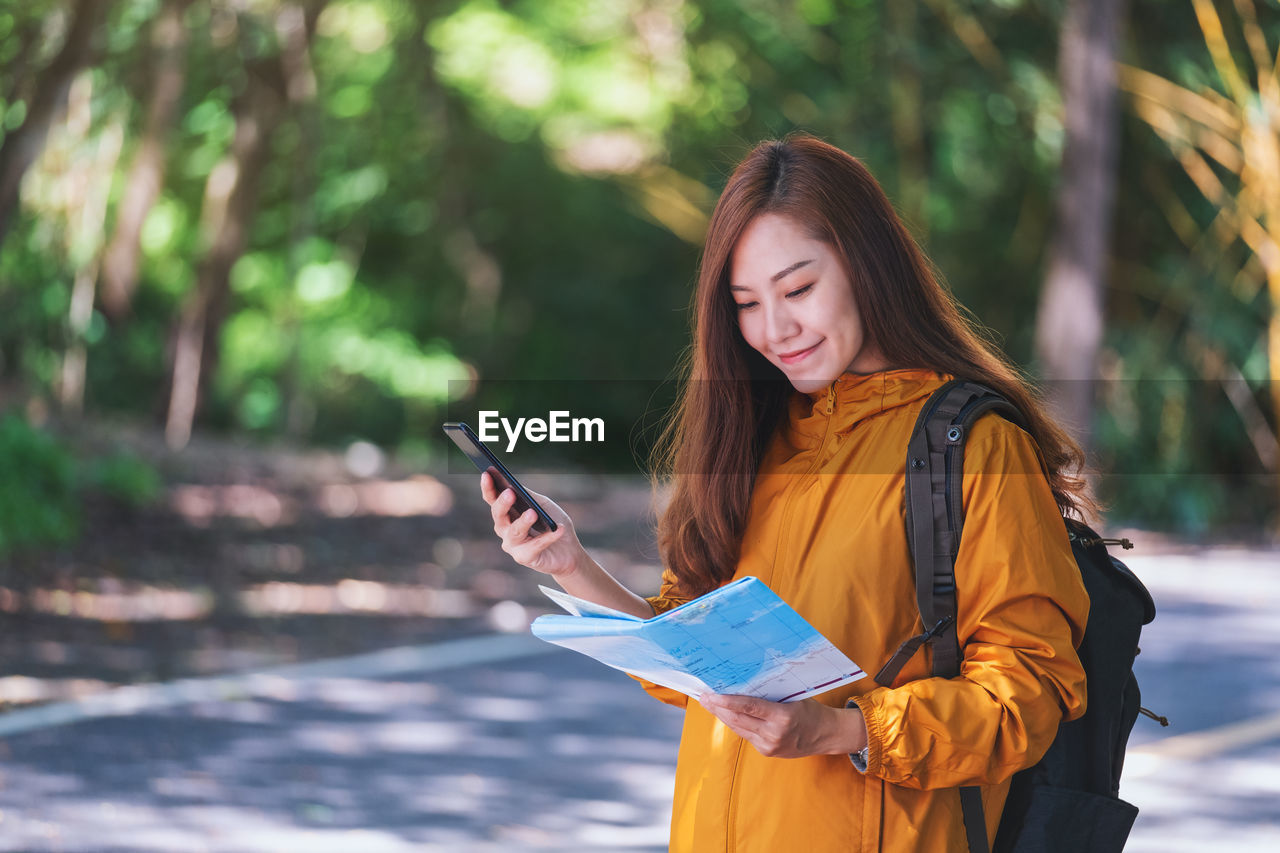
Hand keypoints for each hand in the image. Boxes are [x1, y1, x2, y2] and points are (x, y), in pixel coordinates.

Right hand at [480, 470, 583, 576]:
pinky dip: (547, 537)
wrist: (569, 550)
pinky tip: (558, 529)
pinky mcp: (524, 558)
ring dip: (523, 522)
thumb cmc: (552, 523)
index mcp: (507, 513)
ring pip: (514, 532)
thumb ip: (528, 496)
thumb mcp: (542, 505)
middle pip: (499, 515)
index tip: (487, 473)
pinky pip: (534, 546)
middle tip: (509, 492)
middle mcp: (505, 529)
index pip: (492, 499)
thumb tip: (512, 484)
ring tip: (532, 513)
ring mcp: (513, 545)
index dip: (489, 487)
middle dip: (503, 503)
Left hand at [697, 694, 866, 758]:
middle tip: (703, 696)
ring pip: (739, 728)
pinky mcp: (767, 752)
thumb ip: (769, 694)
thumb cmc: (810, 709)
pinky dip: (735, 724)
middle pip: (738, 720)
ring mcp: (770, 746)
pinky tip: (726, 714)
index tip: (710, 695)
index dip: (726, 701)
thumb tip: (741, 683)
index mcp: (782, 717)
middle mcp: (774, 734)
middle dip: (718, 708)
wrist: (826, 735)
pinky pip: (746, 735)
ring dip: (723, 716)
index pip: (748, 707)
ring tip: (710, 704)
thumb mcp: (793, 696)